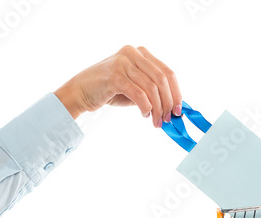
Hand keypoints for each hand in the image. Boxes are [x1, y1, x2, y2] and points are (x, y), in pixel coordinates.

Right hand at [54, 45, 181, 127]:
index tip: (179, 110)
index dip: (176, 93)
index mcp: (141, 53)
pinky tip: (145, 115)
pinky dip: (145, 106)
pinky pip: (139, 93)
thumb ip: (153, 90)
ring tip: (156, 121)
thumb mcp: (136, 86)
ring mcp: (123, 62)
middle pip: (162, 80)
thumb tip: (174, 106)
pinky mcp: (114, 75)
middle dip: (168, 102)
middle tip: (168, 119)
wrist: (80, 91)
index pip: (168, 72)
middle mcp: (133, 54)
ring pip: (152, 88)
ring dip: (157, 108)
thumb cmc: (111, 90)